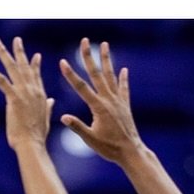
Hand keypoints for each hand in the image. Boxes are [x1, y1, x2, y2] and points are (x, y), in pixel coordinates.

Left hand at [0, 36, 53, 153]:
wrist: (32, 144)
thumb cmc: (36, 137)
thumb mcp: (44, 119)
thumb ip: (48, 107)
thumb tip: (51, 100)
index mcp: (41, 96)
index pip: (37, 76)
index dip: (35, 65)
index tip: (36, 55)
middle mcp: (33, 90)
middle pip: (25, 66)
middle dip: (20, 51)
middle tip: (16, 39)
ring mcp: (24, 92)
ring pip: (12, 68)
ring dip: (3, 53)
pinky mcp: (14, 98)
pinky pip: (1, 81)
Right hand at [58, 39, 141, 164]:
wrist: (131, 152)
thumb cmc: (109, 148)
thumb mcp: (90, 139)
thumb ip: (77, 127)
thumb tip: (62, 117)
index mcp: (98, 107)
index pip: (81, 87)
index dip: (70, 74)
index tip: (62, 62)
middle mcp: (109, 100)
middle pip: (96, 74)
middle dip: (89, 57)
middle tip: (84, 41)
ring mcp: (118, 101)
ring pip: (111, 76)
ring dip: (106, 60)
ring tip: (104, 44)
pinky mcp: (125, 105)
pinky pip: (123, 88)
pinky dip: (123, 79)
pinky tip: (124, 70)